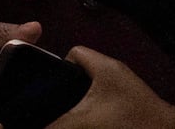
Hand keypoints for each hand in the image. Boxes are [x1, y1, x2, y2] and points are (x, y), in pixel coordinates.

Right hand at [44, 47, 174, 128]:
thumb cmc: (129, 123)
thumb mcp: (86, 122)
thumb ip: (57, 124)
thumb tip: (38, 125)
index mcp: (105, 66)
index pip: (72, 53)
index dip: (57, 68)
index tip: (49, 89)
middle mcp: (118, 73)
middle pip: (82, 74)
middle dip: (68, 91)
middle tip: (58, 107)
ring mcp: (129, 91)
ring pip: (94, 91)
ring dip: (83, 104)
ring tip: (72, 118)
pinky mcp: (136, 106)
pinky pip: (108, 103)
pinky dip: (98, 113)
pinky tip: (93, 125)